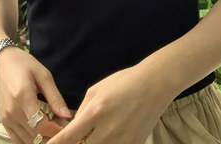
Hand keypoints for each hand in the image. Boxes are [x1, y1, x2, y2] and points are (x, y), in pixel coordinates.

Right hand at [0, 46, 71, 143]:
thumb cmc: (22, 64)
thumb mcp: (43, 74)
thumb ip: (54, 96)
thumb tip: (66, 115)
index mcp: (23, 96)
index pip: (40, 125)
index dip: (55, 131)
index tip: (65, 129)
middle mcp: (12, 111)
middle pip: (34, 136)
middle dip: (50, 136)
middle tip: (60, 129)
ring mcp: (6, 118)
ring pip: (26, 140)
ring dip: (41, 140)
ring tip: (51, 130)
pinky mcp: (3, 120)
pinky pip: (17, 139)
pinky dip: (29, 140)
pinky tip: (39, 134)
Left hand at [46, 61, 175, 143]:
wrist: (153, 85)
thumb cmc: (123, 83)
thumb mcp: (96, 90)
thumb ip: (81, 112)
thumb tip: (71, 130)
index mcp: (97, 111)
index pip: (69, 137)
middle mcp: (109, 129)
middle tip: (66, 141)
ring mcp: (122, 141)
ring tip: (88, 134)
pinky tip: (103, 136)